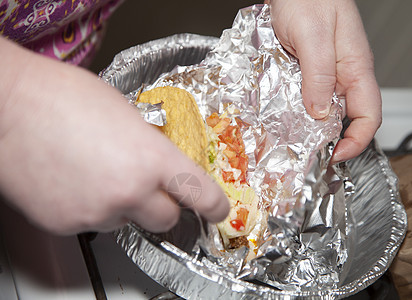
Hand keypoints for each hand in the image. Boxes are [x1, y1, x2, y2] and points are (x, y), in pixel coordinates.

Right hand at [0, 37, 228, 234]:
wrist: (6, 105)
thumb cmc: (59, 96)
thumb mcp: (124, 111)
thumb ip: (150, 144)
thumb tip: (160, 160)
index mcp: (151, 157)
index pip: (199, 193)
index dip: (214, 205)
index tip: (218, 209)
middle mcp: (129, 190)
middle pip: (167, 218)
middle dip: (163, 205)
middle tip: (147, 187)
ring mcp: (97, 211)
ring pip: (127, 221)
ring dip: (122, 204)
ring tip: (97, 173)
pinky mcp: (67, 224)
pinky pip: (93, 223)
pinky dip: (91, 208)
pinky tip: (76, 182)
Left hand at [267, 0, 381, 162]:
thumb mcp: (313, 36)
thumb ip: (318, 75)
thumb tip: (320, 113)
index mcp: (356, 68)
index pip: (369, 116)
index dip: (356, 141)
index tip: (335, 156)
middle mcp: (344, 75)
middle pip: (346, 118)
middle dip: (330, 140)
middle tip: (307, 154)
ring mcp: (326, 74)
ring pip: (325, 110)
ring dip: (312, 128)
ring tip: (293, 141)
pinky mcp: (309, 71)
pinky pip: (309, 97)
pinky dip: (300, 111)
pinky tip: (286, 118)